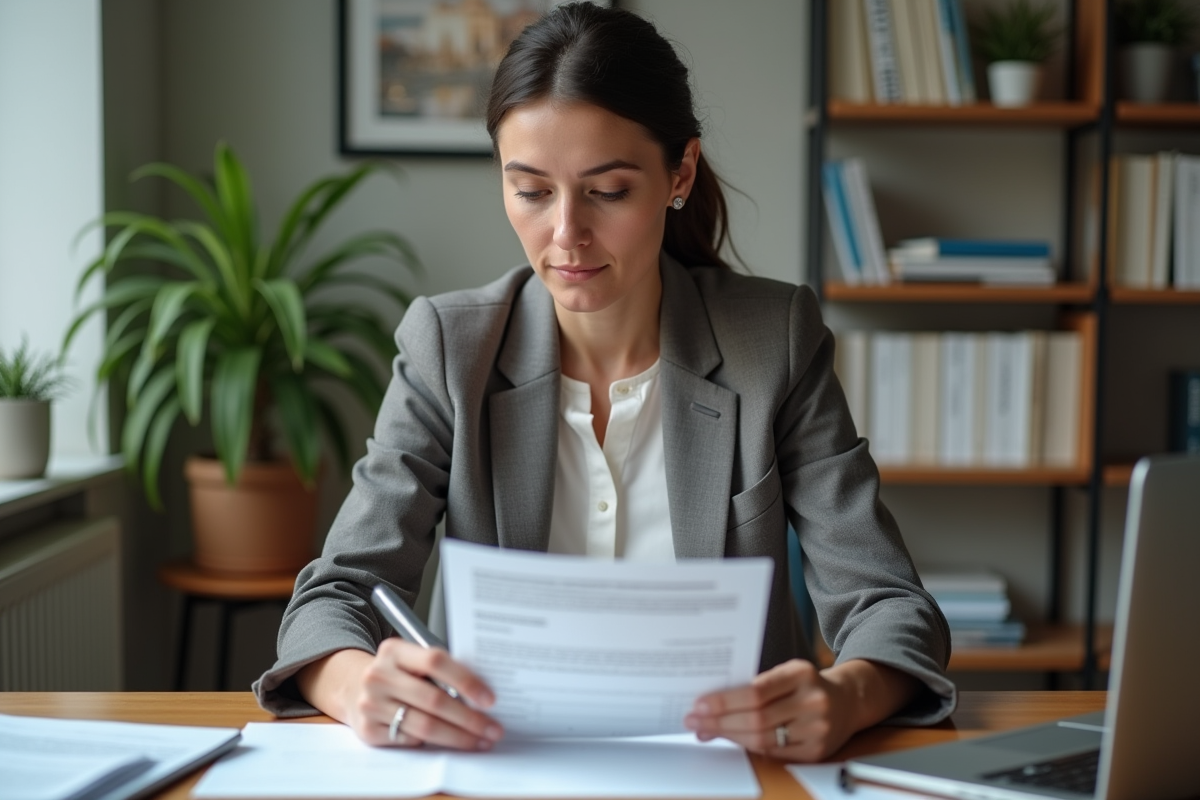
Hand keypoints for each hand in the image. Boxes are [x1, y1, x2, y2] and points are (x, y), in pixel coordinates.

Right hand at [299, 642, 504, 750]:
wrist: (353, 687)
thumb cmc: (397, 673)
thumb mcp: (413, 660)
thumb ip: (441, 670)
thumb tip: (483, 694)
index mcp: (394, 650)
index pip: (435, 661)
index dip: (466, 680)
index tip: (489, 699)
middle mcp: (378, 675)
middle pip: (433, 699)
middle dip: (469, 718)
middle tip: (493, 729)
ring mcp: (370, 704)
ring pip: (424, 726)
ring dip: (458, 737)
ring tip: (480, 740)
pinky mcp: (367, 730)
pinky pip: (410, 740)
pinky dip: (433, 742)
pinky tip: (450, 742)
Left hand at [684, 659, 855, 761]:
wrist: (847, 702)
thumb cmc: (806, 686)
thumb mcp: (787, 673)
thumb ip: (756, 685)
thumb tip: (711, 702)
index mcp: (802, 674)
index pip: (756, 691)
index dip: (725, 701)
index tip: (700, 704)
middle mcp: (812, 702)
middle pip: (757, 718)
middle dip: (720, 721)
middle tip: (694, 721)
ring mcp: (817, 729)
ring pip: (763, 739)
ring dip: (729, 736)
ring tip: (706, 731)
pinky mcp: (816, 751)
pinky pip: (774, 753)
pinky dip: (748, 747)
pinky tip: (732, 740)